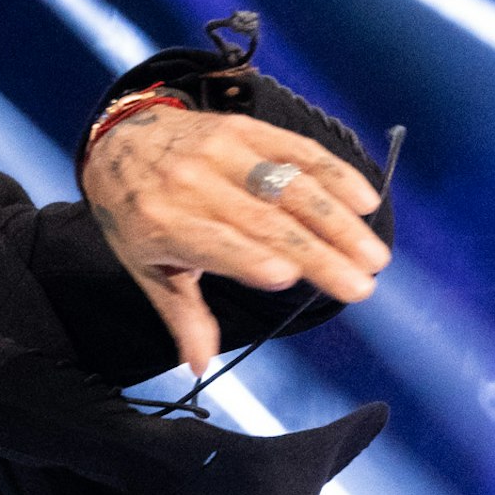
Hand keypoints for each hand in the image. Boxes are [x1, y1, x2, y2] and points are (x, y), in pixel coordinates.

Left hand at [81, 108, 390, 373]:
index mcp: (164, 223)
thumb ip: (181, 315)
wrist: (121, 142)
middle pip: (266, 220)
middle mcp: (194, 183)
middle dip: (320, 253)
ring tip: (373, 255)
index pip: (215, 242)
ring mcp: (223, 151)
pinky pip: (297, 150)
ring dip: (339, 221)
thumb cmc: (138, 215)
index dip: (251, 257)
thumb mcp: (147, 268)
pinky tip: (366, 201)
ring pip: (291, 186)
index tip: (289, 276)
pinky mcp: (247, 129)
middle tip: (361, 284)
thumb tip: (198, 365)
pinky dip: (336, 174)